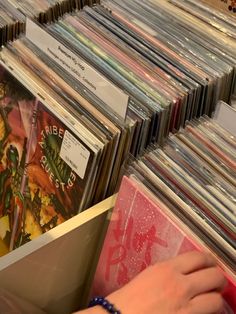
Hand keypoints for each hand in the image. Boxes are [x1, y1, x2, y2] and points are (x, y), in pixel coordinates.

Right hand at [106, 251, 226, 313]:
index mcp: (167, 269)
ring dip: (215, 298)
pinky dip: (209, 312)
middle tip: (215, 282)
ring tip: (211, 299)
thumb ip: (169, 272)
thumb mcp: (149, 276)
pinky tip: (204, 311)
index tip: (210, 264)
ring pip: (216, 299)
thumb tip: (185, 273)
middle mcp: (179, 284)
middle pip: (214, 275)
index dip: (209, 260)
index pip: (199, 257)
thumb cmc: (128, 298)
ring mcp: (185, 305)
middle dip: (218, 278)